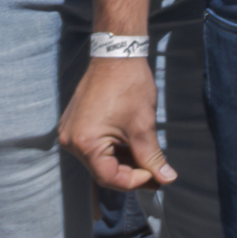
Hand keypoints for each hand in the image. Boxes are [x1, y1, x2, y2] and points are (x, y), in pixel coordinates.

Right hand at [60, 55, 171, 195]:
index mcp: (85, 143)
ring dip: (123, 162)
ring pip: (99, 160)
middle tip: (157, 175)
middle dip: (131, 173)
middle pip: (103, 171)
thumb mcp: (143, 126)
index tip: (156, 178)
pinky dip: (113, 150)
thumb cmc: (130, 86)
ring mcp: (70, 132)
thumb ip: (152, 156)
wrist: (116, 56)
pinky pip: (94, 147)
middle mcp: (71, 141)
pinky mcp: (74, 125)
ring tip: (148, 160)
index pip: (109, 178)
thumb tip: (166, 179)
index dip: (135, 182)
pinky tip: (132, 147)